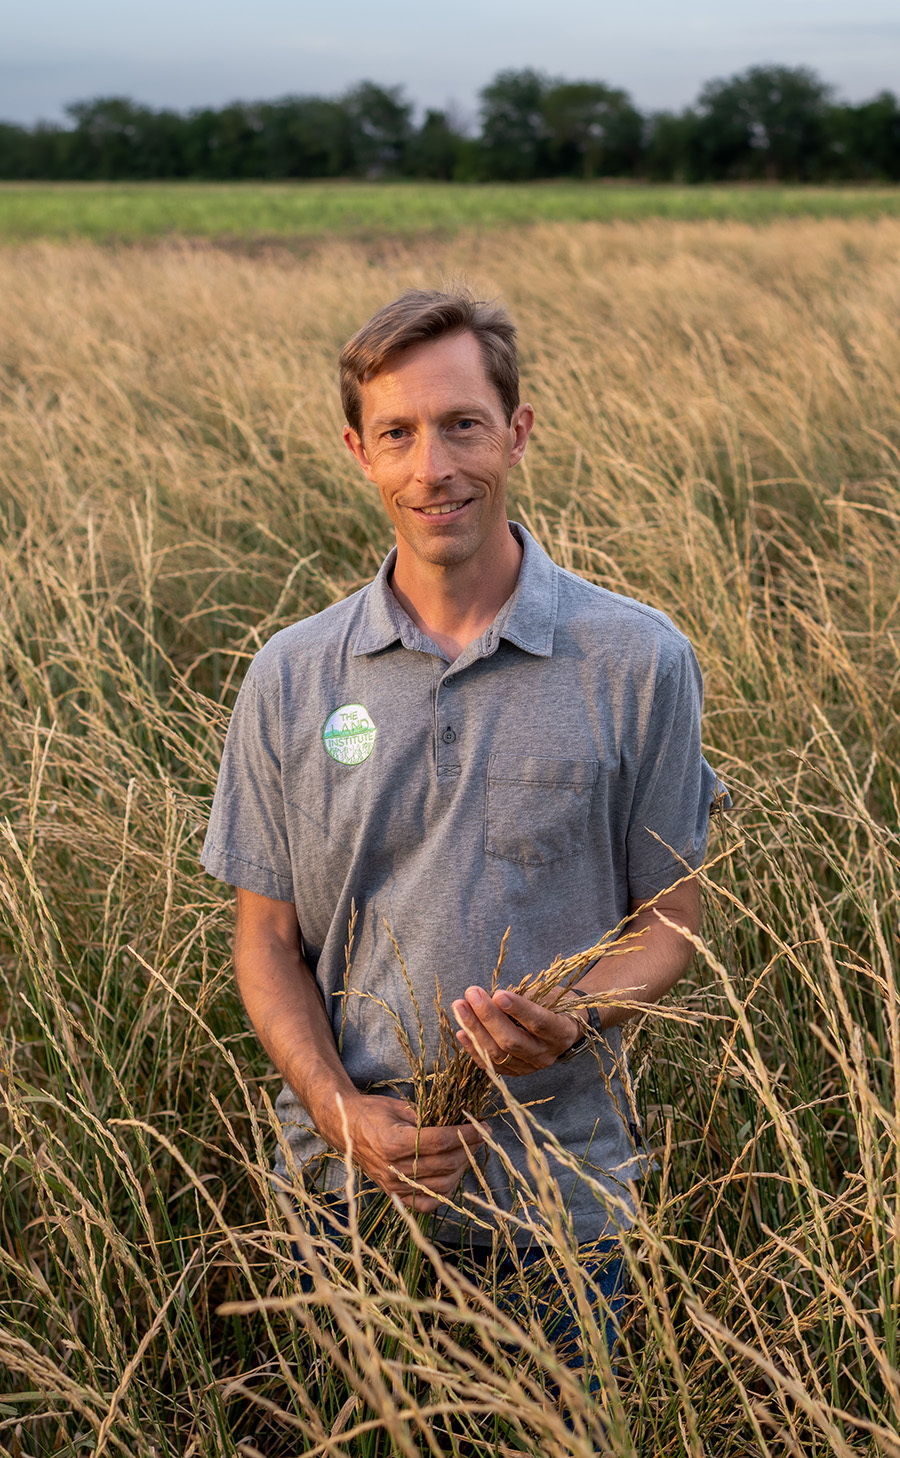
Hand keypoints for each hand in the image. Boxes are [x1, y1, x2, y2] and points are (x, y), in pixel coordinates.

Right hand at [334, 1092, 482, 1211]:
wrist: (344, 1128)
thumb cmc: (372, 1112)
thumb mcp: (400, 1107)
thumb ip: (428, 1118)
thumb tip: (460, 1122)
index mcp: (394, 1142)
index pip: (440, 1141)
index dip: (466, 1134)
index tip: (483, 1127)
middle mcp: (393, 1168)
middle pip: (444, 1164)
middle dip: (468, 1150)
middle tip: (479, 1137)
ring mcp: (393, 1185)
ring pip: (440, 1185)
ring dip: (460, 1169)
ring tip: (467, 1153)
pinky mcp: (393, 1194)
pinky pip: (424, 1204)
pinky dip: (443, 1193)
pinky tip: (452, 1176)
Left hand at [451, 986, 582, 1075]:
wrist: (561, 1030)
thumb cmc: (552, 1006)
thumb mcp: (546, 997)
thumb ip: (522, 999)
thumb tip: (491, 998)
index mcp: (560, 1032)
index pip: (538, 1023)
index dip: (518, 1009)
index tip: (498, 994)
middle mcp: (545, 1054)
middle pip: (513, 1041)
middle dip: (488, 1017)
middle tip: (471, 994)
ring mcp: (529, 1067)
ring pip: (498, 1054)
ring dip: (475, 1030)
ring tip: (460, 1008)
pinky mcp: (514, 1072)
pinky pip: (490, 1065)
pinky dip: (473, 1049)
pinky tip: (461, 1032)